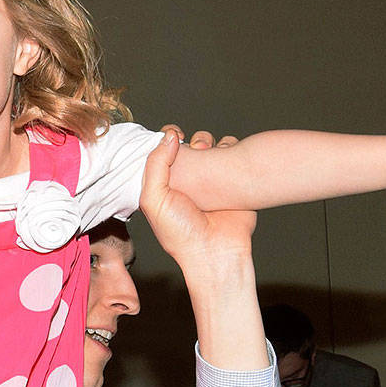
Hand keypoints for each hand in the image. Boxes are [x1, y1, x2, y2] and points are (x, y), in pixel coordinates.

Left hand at [140, 128, 253, 264]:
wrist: (217, 251)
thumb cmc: (180, 233)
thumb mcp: (154, 200)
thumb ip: (154, 165)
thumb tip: (169, 137)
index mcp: (163, 185)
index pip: (160, 152)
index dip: (165, 139)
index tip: (173, 135)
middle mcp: (186, 180)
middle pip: (187, 144)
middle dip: (190, 140)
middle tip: (195, 148)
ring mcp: (209, 180)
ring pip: (209, 144)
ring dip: (209, 141)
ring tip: (210, 153)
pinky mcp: (231, 180)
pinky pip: (231, 152)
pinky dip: (229, 147)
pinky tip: (225, 157)